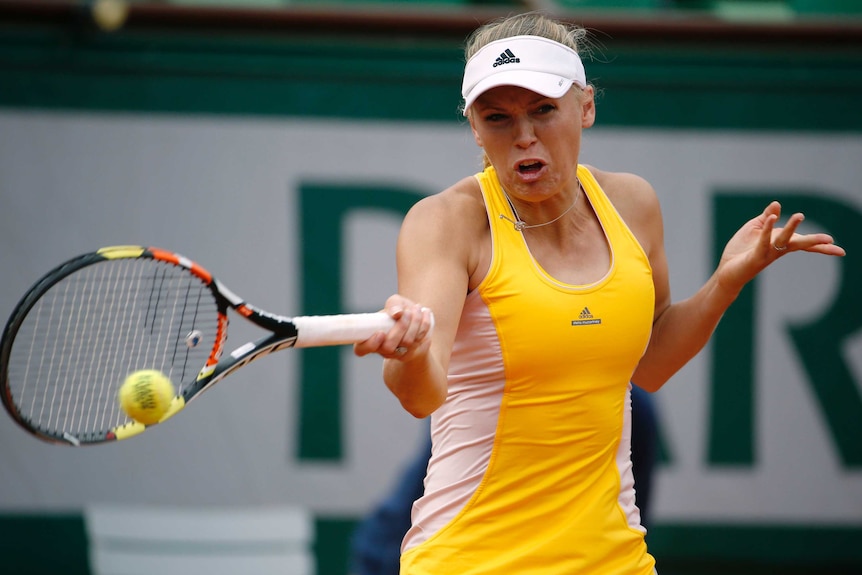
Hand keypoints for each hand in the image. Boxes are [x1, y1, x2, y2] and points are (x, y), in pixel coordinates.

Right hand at [353, 295, 433, 359]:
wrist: (415, 318)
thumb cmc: (399, 310)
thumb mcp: (395, 302)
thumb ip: (393, 304)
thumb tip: (397, 313)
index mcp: (368, 337)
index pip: (361, 349)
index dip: (370, 344)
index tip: (380, 333)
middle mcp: (381, 348)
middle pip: (388, 347)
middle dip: (400, 327)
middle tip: (406, 312)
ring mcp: (396, 353)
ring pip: (406, 343)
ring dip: (414, 323)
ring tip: (417, 308)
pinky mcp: (411, 353)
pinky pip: (419, 342)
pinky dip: (424, 325)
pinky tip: (425, 313)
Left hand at [716, 201, 845, 293]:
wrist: (727, 270)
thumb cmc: (742, 250)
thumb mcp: (755, 229)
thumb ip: (766, 216)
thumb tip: (777, 204)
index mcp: (780, 242)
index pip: (802, 241)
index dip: (818, 243)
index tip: (835, 244)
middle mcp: (777, 249)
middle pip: (799, 244)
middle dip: (814, 242)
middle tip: (831, 240)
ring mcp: (767, 254)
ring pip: (782, 241)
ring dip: (790, 228)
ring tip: (799, 216)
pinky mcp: (755, 256)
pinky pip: (762, 241)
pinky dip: (766, 230)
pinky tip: (770, 219)